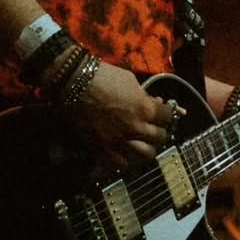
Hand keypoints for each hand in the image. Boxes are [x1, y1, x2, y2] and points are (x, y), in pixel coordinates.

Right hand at [63, 61, 178, 164]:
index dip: (166, 113)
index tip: (161, 111)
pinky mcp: (104, 148)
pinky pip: (122, 163)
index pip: (168, 116)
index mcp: (145, 108)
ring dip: (147, 147)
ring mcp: (120, 140)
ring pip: (146, 154)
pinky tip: (123, 151)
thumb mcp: (128, 79)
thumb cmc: (101, 76)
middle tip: (153, 126)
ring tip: (142, 142)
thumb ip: (142, 95)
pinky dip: (126, 158)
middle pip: (160, 137)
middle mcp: (136, 127)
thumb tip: (150, 101)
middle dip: (159, 130)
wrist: (72, 83)